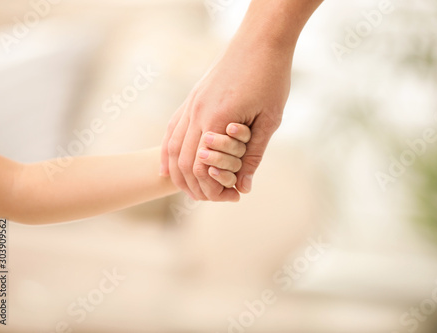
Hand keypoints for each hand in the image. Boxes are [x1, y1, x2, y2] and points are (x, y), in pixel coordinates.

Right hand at [160, 36, 291, 201]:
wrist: (260, 41)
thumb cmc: (270, 78)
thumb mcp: (269, 120)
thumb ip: (253, 155)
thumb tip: (243, 187)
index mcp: (216, 121)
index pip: (200, 168)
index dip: (211, 188)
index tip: (228, 197)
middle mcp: (196, 113)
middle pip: (182, 162)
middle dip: (194, 185)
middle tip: (209, 198)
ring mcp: (190, 104)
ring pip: (171, 147)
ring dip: (177, 172)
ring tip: (189, 188)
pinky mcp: (192, 98)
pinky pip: (171, 129)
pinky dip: (168, 151)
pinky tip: (167, 165)